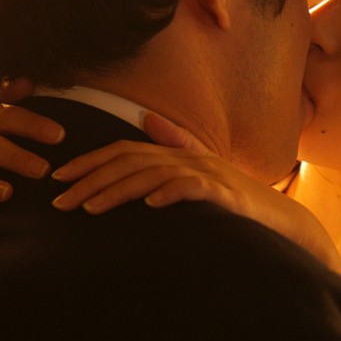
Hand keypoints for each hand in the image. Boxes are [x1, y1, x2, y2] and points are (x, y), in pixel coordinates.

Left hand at [52, 123, 340, 273]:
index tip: (57, 178)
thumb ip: (176, 144)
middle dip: (91, 179)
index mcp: (179, 153)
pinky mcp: (226, 196)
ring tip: (90, 208)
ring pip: (155, 175)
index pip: (126, 150)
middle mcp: (190, 158)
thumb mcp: (204, 170)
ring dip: (119, 190)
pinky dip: (171, 193)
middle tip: (60, 202)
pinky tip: (150, 205)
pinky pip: (195, 189)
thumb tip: (149, 120)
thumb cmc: (237, 202)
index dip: (90, 161)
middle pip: (132, 161)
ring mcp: (209, 175)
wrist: (282, 221)